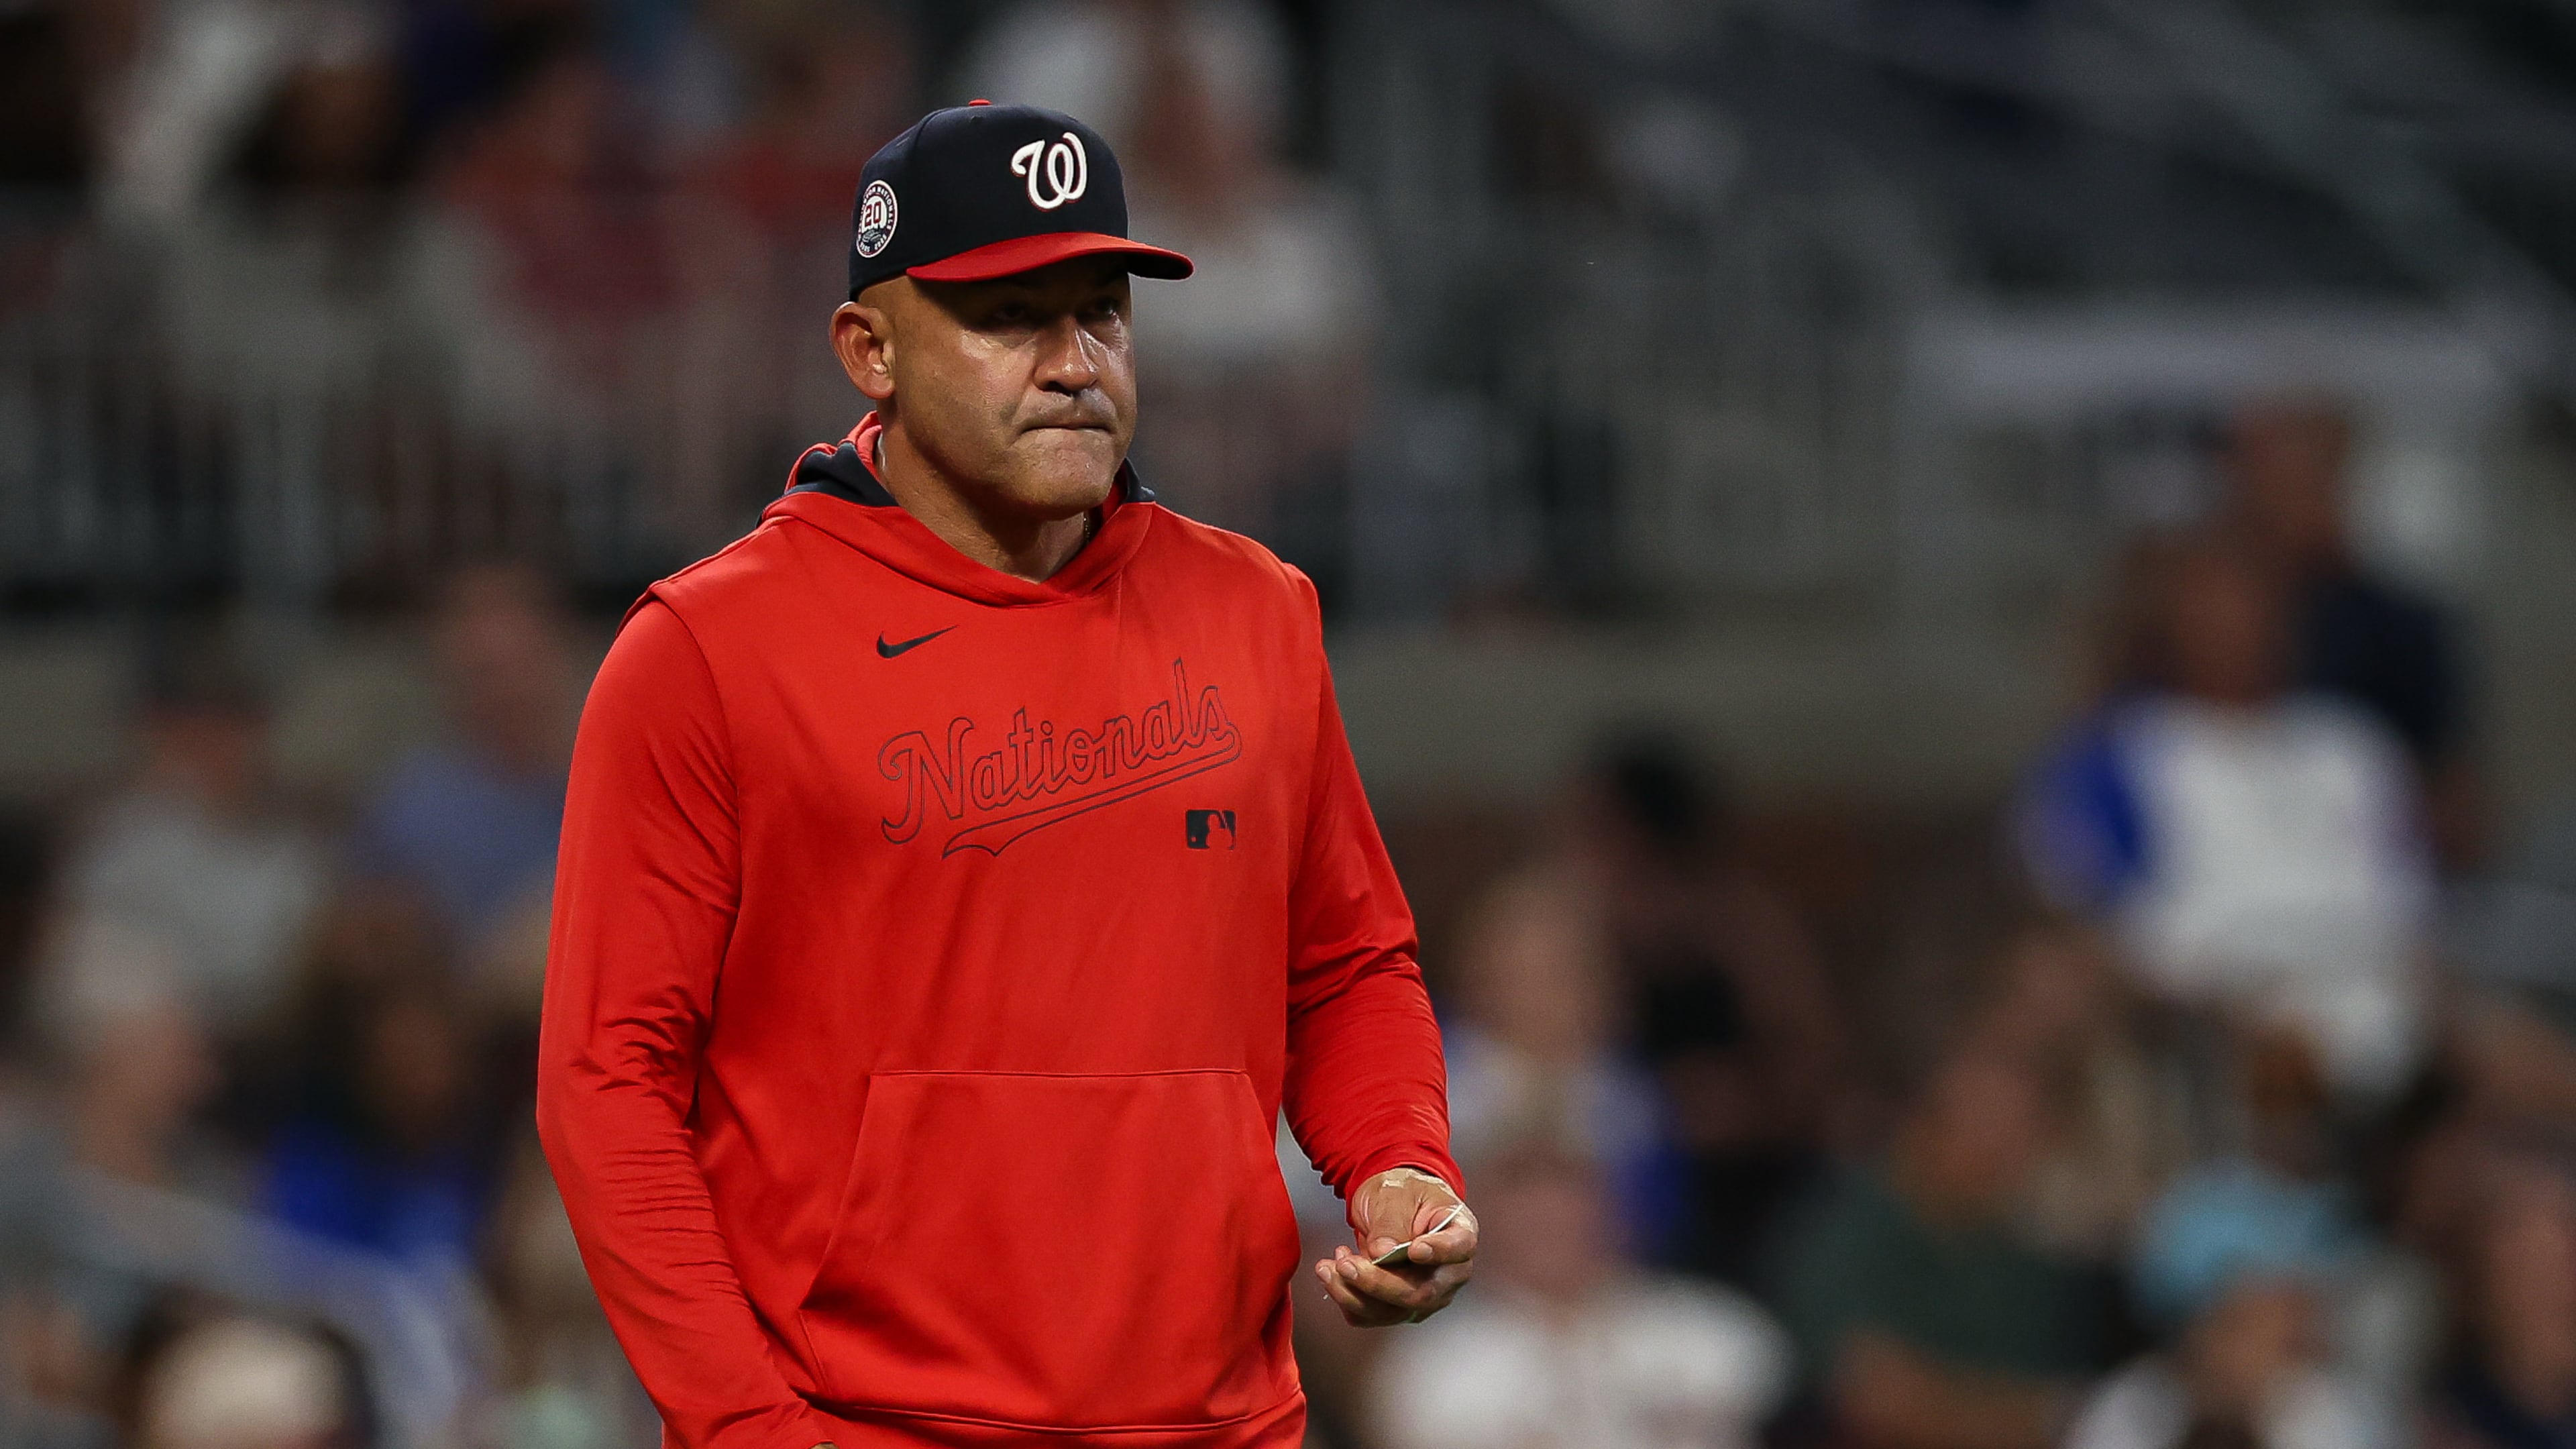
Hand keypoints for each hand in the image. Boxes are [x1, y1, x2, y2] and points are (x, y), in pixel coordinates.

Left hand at [1312, 1167, 1475, 1326]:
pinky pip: (1373, 1316)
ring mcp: (1427, 1294)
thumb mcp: (1395, 1194)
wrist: (1393, 1203)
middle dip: (1377, 1283)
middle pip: (1421, 1293)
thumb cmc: (1403, 1193)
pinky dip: (1347, 1299)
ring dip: (1354, 1294)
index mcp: (1460, 1233)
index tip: (1414, 1249)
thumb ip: (1392, 1222)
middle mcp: (1450, 1272)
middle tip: (1345, 1263)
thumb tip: (1382, 1253)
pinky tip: (1333, 1274)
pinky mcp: (1401, 1307)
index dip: (1439, 1252)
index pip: (1458, 1248)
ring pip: (1393, 1311)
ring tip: (1327, 1266)